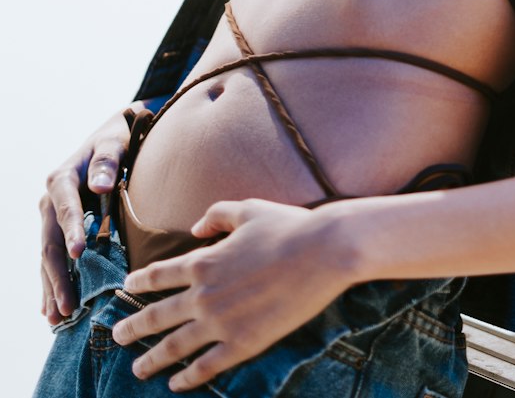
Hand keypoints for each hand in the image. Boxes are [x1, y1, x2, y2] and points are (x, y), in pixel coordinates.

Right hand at [40, 109, 132, 323]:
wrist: (113, 135)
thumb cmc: (118, 138)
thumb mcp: (115, 141)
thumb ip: (107, 160)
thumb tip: (99, 185)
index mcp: (61, 178)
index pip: (65, 209)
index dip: (72, 230)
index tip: (81, 252)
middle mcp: (50, 200)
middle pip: (50, 242)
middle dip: (58, 275)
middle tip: (67, 305)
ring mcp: (51, 217)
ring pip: (48, 257)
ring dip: (52, 287)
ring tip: (57, 317)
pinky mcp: (59, 229)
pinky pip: (53, 259)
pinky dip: (52, 283)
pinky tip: (51, 308)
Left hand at [111, 198, 355, 391]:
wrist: (323, 252)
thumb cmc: (288, 226)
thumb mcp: (248, 209)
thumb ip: (216, 214)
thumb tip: (195, 226)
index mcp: (204, 260)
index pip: (159, 275)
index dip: (139, 283)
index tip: (125, 289)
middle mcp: (204, 294)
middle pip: (157, 316)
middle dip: (132, 327)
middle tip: (115, 336)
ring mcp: (221, 322)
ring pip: (175, 346)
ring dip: (152, 359)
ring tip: (137, 369)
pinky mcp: (243, 343)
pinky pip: (206, 366)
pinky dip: (187, 377)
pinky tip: (176, 384)